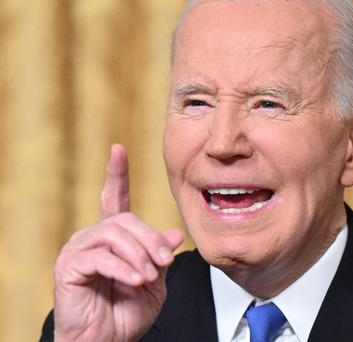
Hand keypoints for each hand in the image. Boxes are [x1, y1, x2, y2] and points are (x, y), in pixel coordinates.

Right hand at [53, 144, 183, 341]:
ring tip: (148, 277)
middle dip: (150, 239)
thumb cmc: (127, 314)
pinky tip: (135, 281)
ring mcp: (78, 250)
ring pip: (114, 234)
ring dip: (139, 255)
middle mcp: (93, 237)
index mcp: (114, 237)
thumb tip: (173, 233)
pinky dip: (123, 268)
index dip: (116, 174)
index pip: (115, 198)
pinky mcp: (69, 267)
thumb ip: (160, 256)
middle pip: (126, 219)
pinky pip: (100, 256)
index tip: (118, 149)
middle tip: (164, 262)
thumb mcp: (155, 282)